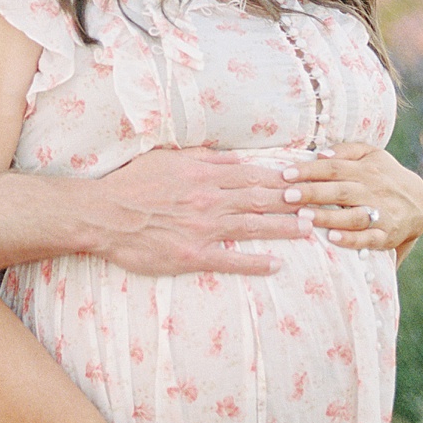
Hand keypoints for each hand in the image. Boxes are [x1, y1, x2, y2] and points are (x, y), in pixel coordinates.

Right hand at [92, 147, 314, 276]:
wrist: (105, 215)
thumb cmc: (133, 184)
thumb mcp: (168, 159)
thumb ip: (203, 158)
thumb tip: (235, 158)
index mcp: (203, 175)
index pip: (250, 175)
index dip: (279, 178)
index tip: (302, 179)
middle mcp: (208, 200)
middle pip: (259, 199)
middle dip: (292, 202)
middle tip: (317, 203)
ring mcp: (203, 229)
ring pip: (252, 226)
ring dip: (283, 228)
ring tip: (308, 229)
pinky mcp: (193, 255)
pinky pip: (231, 259)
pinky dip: (255, 262)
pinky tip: (276, 264)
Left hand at [276, 143, 422, 258]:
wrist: (420, 202)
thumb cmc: (385, 175)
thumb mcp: (371, 154)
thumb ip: (346, 150)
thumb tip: (320, 153)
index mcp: (364, 169)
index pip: (332, 167)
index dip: (309, 170)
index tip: (285, 174)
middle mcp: (371, 190)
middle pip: (338, 190)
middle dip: (312, 192)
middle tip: (286, 195)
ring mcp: (379, 213)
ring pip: (351, 216)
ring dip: (327, 217)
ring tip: (303, 216)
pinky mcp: (386, 235)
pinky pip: (368, 238)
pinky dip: (351, 239)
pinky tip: (332, 238)